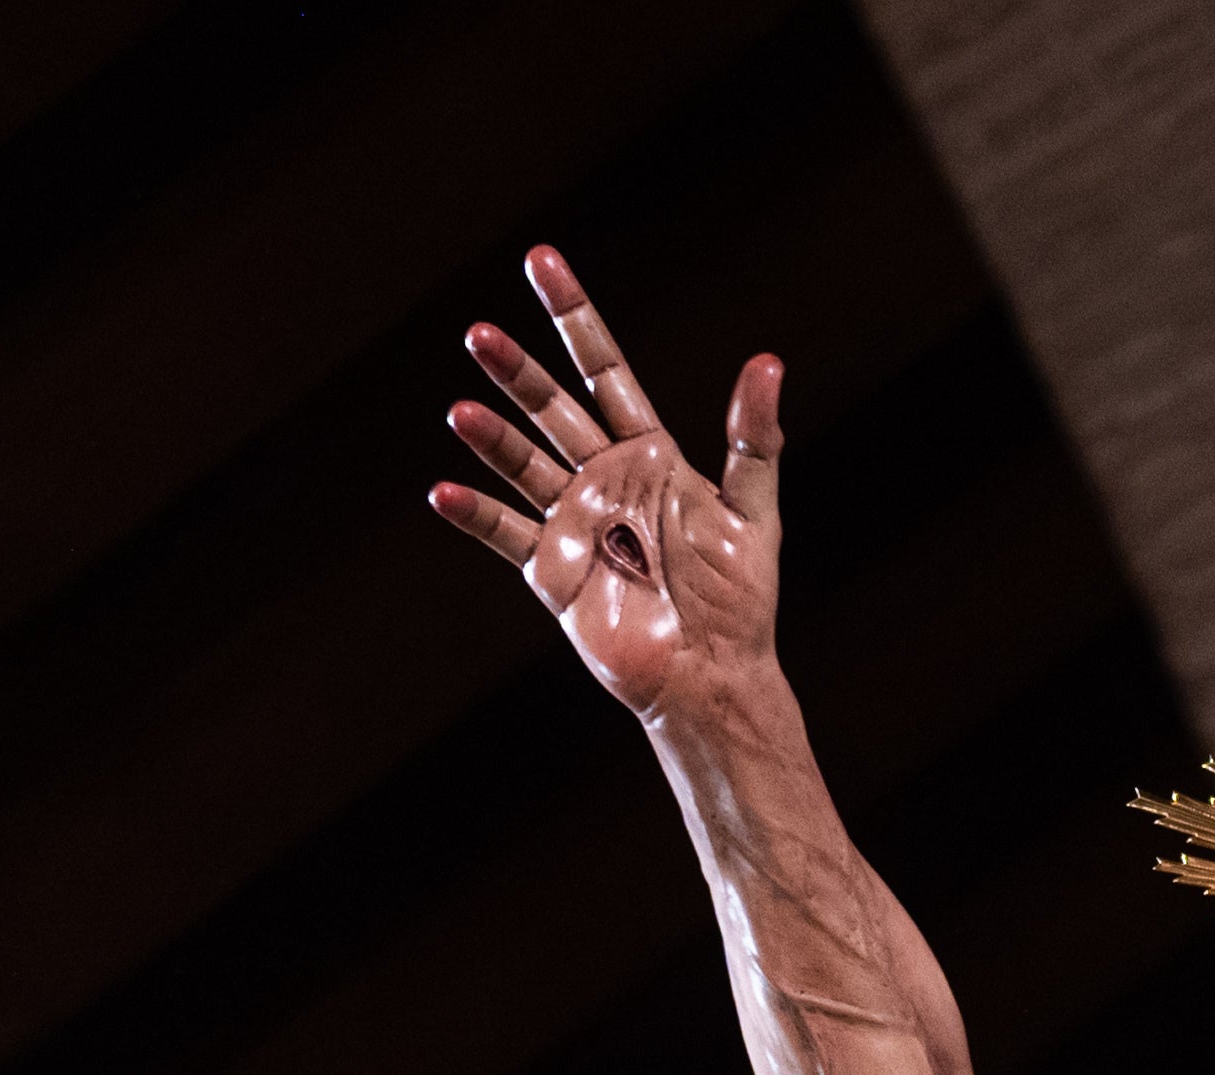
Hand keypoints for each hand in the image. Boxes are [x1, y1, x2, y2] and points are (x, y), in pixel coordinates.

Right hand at [429, 247, 781, 721]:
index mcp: (649, 454)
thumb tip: (769, 363)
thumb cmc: (739, 599)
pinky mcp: (553, 570)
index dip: (573, 316)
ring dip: (493, 438)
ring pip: (524, 465)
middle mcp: (603, 478)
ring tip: (461, 410)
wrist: (713, 674)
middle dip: (518, 373)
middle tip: (480, 333)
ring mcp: (574, 521)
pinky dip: (477, 515)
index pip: (604, 369)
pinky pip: (507, 535)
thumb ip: (754, 440)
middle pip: (553, 410)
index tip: (541, 261)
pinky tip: (445, 490)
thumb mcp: (754, 512)